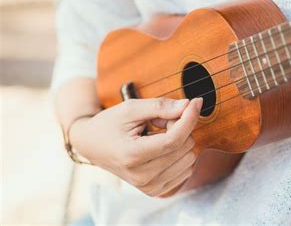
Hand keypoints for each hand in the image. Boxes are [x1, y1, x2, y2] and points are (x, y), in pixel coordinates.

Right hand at [69, 97, 202, 196]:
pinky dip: (180, 154)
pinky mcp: (157, 190)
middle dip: (179, 127)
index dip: (189, 119)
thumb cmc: (111, 124)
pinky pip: (187, 169)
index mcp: (132, 156)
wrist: (92, 146)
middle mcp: (142, 176)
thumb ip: (160, 106)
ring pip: (190, 157)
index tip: (196, 102)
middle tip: (159, 122)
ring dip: (180, 141)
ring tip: (158, 135)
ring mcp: (150, 186)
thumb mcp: (131, 108)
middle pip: (184, 147)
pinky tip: (162, 148)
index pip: (173, 140)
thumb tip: (188, 106)